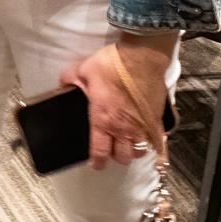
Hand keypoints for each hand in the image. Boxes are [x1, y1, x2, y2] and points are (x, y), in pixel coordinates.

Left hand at [59, 33, 176, 168]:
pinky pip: (156, 140)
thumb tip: (63, 85)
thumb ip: (70, 80)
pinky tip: (145, 137)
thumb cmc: (113, 64)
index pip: (100, 151)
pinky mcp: (157, 119)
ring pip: (139, 152)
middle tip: (110, 149)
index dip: (97, 161)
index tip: (95, 164)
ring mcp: (142, 126)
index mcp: (103, 120)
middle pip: (122, 157)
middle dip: (115, 156)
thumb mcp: (83, 70)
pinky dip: (150, 142)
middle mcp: (124, 128)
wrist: (142, 57)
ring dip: (132, 150)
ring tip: (127, 142)